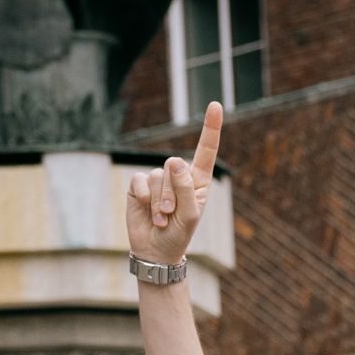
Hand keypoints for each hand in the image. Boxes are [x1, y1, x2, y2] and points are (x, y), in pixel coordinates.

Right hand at [126, 103, 221, 270]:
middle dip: (172, 193)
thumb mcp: (189, 216)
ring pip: (158, 175)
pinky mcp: (139, 183)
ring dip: (160, 201)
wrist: (155, 249)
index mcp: (198, 180)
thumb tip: (175, 161)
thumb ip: (186, 189)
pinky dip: (145, 197)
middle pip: (174, 166)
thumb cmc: (178, 234)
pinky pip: (140, 179)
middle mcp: (179, 176)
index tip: (215, 105)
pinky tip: (146, 209)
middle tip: (171, 214)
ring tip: (162, 218)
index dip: (210, 127)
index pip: (206, 150)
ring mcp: (158, 179)